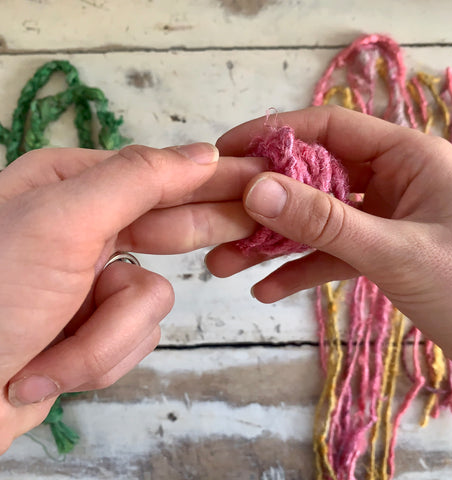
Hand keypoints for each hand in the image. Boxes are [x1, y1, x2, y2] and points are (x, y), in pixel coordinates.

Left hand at [0, 143, 263, 452]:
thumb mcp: (61, 223)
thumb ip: (137, 180)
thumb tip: (202, 154)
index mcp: (70, 188)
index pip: (162, 175)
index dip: (215, 177)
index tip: (261, 178)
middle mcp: (84, 229)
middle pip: (170, 227)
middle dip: (203, 233)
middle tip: (260, 223)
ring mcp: (91, 283)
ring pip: (151, 299)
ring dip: (107, 336)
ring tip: (52, 351)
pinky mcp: (96, 330)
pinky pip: (136, 338)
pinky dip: (98, 359)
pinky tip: (50, 370)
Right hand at [207, 106, 451, 375]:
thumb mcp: (394, 251)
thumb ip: (325, 220)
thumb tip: (257, 190)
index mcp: (404, 157)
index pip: (327, 128)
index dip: (273, 136)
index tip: (225, 154)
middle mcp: (389, 180)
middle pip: (312, 178)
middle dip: (264, 203)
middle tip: (217, 220)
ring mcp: (380, 218)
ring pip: (315, 220)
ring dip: (272, 242)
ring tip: (226, 264)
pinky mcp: (376, 252)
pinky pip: (328, 253)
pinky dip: (298, 270)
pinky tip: (266, 290)